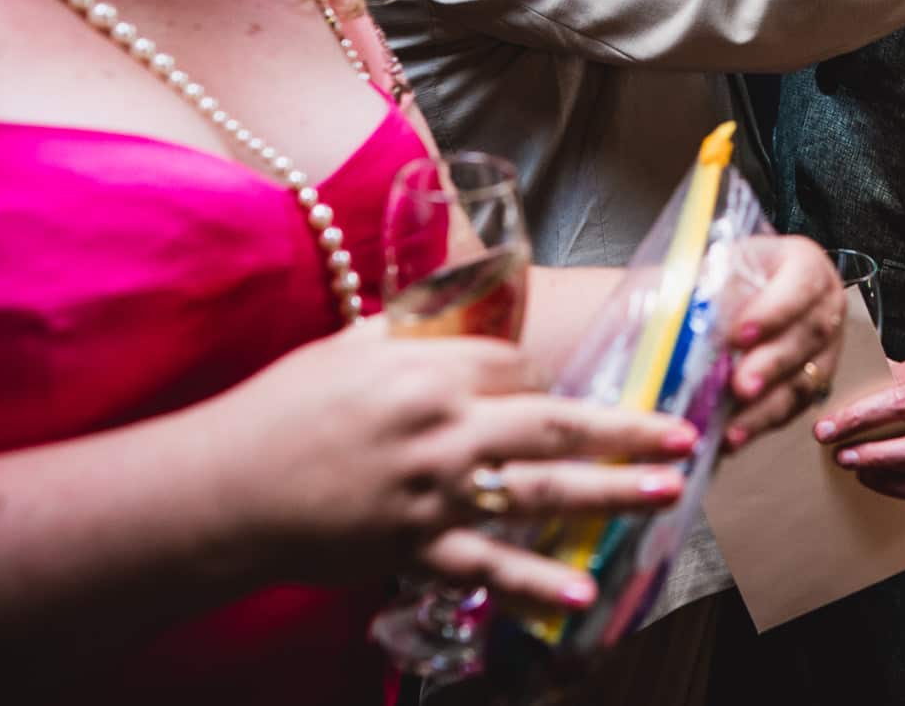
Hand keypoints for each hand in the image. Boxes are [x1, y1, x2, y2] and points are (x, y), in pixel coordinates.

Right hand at [191, 324, 695, 609]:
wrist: (221, 489)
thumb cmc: (280, 410)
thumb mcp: (348, 347)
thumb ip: (411, 329)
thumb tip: (458, 309)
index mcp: (427, 370)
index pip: (516, 365)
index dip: (539, 377)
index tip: (555, 389)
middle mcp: (443, 428)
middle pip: (555, 421)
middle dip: (626, 427)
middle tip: (683, 430)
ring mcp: (434, 493)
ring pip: (541, 490)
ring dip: (612, 491)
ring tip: (667, 489)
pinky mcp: (415, 548)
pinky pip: (488, 567)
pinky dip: (536, 583)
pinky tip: (583, 594)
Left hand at [722, 236, 848, 450]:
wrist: (737, 295)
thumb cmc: (723, 277)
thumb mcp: (714, 267)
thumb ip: (702, 286)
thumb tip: (675, 313)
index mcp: (803, 264)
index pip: (800, 284)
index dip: (773, 311)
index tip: (740, 335)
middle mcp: (824, 304)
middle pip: (806, 337)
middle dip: (770, 365)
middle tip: (740, 387)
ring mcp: (826, 345)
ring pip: (804, 379)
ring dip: (766, 406)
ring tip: (733, 427)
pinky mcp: (815, 380)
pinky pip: (795, 407)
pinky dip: (763, 422)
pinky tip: (735, 434)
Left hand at [811, 350, 904, 499]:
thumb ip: (882, 377)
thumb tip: (835, 389)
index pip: (894, 382)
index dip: (858, 403)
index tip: (826, 418)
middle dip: (861, 423)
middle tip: (828, 437)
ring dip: (877, 457)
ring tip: (847, 460)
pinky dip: (895, 485)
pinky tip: (870, 478)